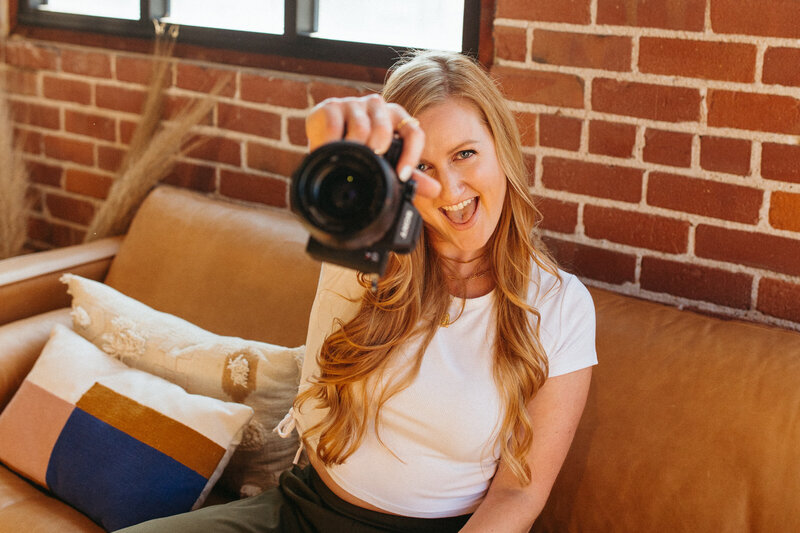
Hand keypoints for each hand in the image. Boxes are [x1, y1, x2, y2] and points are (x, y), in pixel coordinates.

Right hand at [305, 94, 441, 198]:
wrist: (324, 140)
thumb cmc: (361, 151)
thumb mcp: (386, 163)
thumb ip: (410, 176)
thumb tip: (437, 190)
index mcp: (397, 118)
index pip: (413, 133)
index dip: (410, 155)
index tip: (401, 176)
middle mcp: (378, 106)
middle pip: (385, 129)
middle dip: (379, 150)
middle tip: (371, 162)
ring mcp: (354, 104)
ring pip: (360, 127)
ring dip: (355, 147)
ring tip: (350, 158)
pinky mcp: (331, 106)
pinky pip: (334, 124)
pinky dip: (333, 142)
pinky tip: (330, 150)